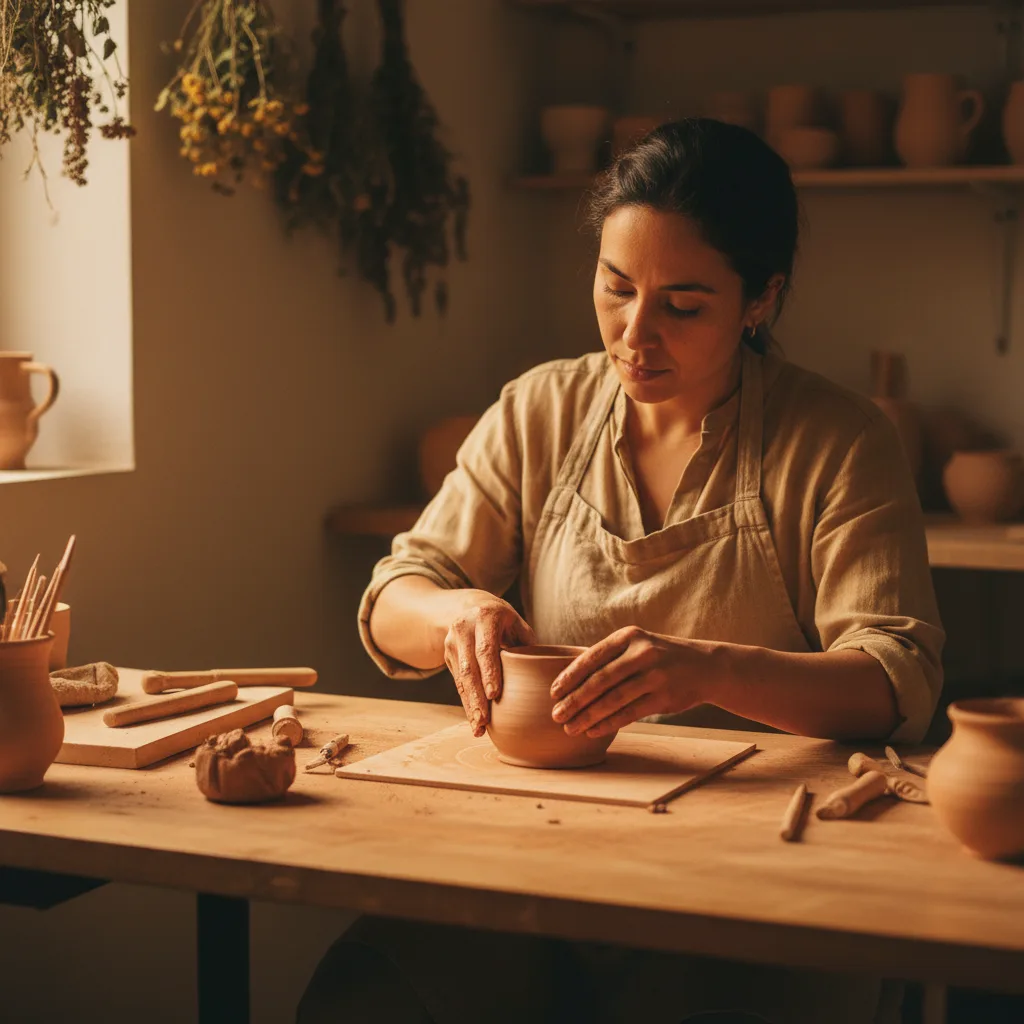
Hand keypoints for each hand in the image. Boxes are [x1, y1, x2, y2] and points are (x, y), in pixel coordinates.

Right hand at [443, 590, 535, 737]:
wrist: (470, 606)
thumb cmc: (504, 621)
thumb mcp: (517, 625)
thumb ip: (528, 646)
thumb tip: (548, 675)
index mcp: (485, 617)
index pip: (486, 648)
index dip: (489, 672)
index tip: (493, 694)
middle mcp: (464, 628)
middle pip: (469, 667)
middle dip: (476, 696)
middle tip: (484, 721)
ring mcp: (452, 642)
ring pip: (461, 677)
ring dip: (469, 704)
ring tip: (479, 727)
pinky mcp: (448, 655)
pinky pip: (457, 682)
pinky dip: (466, 702)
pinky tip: (473, 720)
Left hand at [549, 627, 719, 737]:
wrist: (705, 666)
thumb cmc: (659, 657)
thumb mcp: (637, 646)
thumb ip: (609, 658)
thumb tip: (569, 679)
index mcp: (628, 637)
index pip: (591, 657)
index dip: (569, 676)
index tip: (553, 692)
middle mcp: (641, 653)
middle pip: (599, 681)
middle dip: (574, 700)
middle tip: (556, 715)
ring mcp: (654, 676)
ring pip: (612, 700)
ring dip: (587, 716)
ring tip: (569, 728)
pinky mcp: (664, 697)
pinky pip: (629, 713)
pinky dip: (608, 724)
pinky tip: (592, 731)